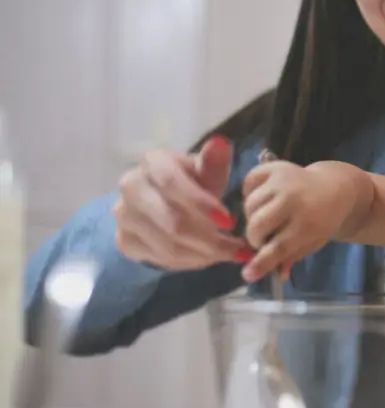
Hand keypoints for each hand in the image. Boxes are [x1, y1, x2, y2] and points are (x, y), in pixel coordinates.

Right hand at [113, 136, 250, 268]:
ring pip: (168, 246)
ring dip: (204, 255)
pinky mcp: (124, 241)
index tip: (229, 222)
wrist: (164, 200)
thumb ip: (214, 162)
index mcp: (152, 162)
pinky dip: (190, 263)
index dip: (201, 204)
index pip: (171, 183)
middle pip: (172, 222)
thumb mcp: (206, 171)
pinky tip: (208, 257)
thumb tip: (221, 144)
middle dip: (210, 240)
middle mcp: (131, 187)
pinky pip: (160, 259)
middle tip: (238, 248)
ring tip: (229, 253)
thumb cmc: (192, 182)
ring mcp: (124, 216)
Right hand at [240, 160, 355, 281]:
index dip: (262, 262)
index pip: (280, 246)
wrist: (335, 187)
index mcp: (309, 223)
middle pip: (258, 225)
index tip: (247, 275)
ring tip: (265, 219)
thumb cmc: (323, 219)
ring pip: (249, 205)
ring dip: (252, 217)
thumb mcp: (314, 241)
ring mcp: (283, 180)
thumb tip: (277, 275)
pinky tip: (262, 200)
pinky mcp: (275, 166)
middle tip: (262, 240)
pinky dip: (250, 193)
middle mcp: (294, 199)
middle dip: (254, 238)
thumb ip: (293, 256)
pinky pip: (248, 182)